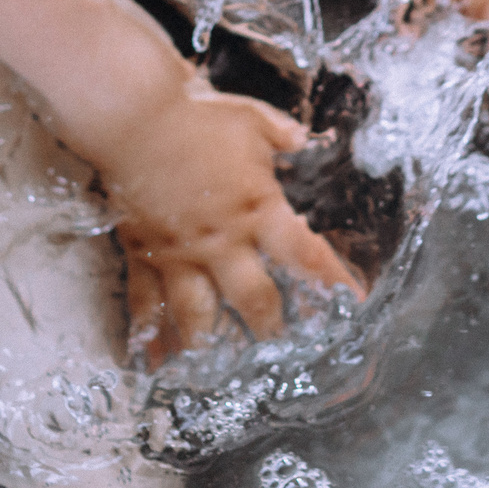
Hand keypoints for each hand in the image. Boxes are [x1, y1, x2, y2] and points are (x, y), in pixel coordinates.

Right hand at [97, 82, 361, 361]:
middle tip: (285, 352)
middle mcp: (221, 241)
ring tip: (221, 373)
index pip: (305, 255)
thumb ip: (283, 136)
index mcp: (256, 208)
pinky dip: (150, 334)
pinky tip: (155, 361)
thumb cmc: (197, 115)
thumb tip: (308, 140)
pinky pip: (146, 302)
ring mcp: (180, 253)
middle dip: (274, 330)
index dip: (333, 282)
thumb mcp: (252, 119)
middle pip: (255, 300)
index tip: (354, 304)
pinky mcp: (143, 254)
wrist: (134, 115)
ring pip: (198, 314)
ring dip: (212, 346)